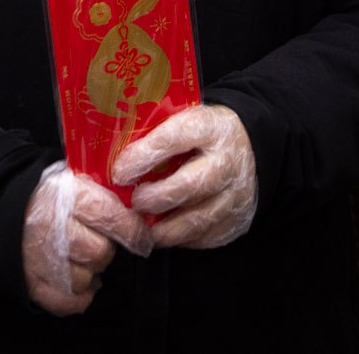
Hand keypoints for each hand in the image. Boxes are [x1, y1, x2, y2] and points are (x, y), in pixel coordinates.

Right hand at [20, 162, 150, 317]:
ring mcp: (41, 258)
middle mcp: (54, 228)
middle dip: (105, 249)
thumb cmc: (47, 193)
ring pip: (85, 278)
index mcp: (68, 197)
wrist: (1, 205)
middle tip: (98, 241)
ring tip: (81, 257)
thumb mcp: (73, 179)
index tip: (141, 236)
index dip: (132, 230)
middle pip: (100, 252)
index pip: (112, 218)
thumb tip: (139, 211)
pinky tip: (78, 283)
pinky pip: (66, 301)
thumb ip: (103, 192)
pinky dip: (77, 296)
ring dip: (89, 271)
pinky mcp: (31, 282)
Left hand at [110, 104, 257, 251]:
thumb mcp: (183, 118)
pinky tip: (163, 232)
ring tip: (141, 226)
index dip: (144, 156)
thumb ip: (154, 132)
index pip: (175, 138)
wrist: (249, 147)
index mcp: (210, 127)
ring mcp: (236, 194)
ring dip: (163, 228)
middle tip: (132, 202)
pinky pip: (205, 237)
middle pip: (189, 185)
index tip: (119, 172)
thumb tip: (109, 153)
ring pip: (197, 219)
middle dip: (155, 198)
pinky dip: (180, 238)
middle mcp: (227, 161)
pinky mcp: (238, 221)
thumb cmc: (201, 135)